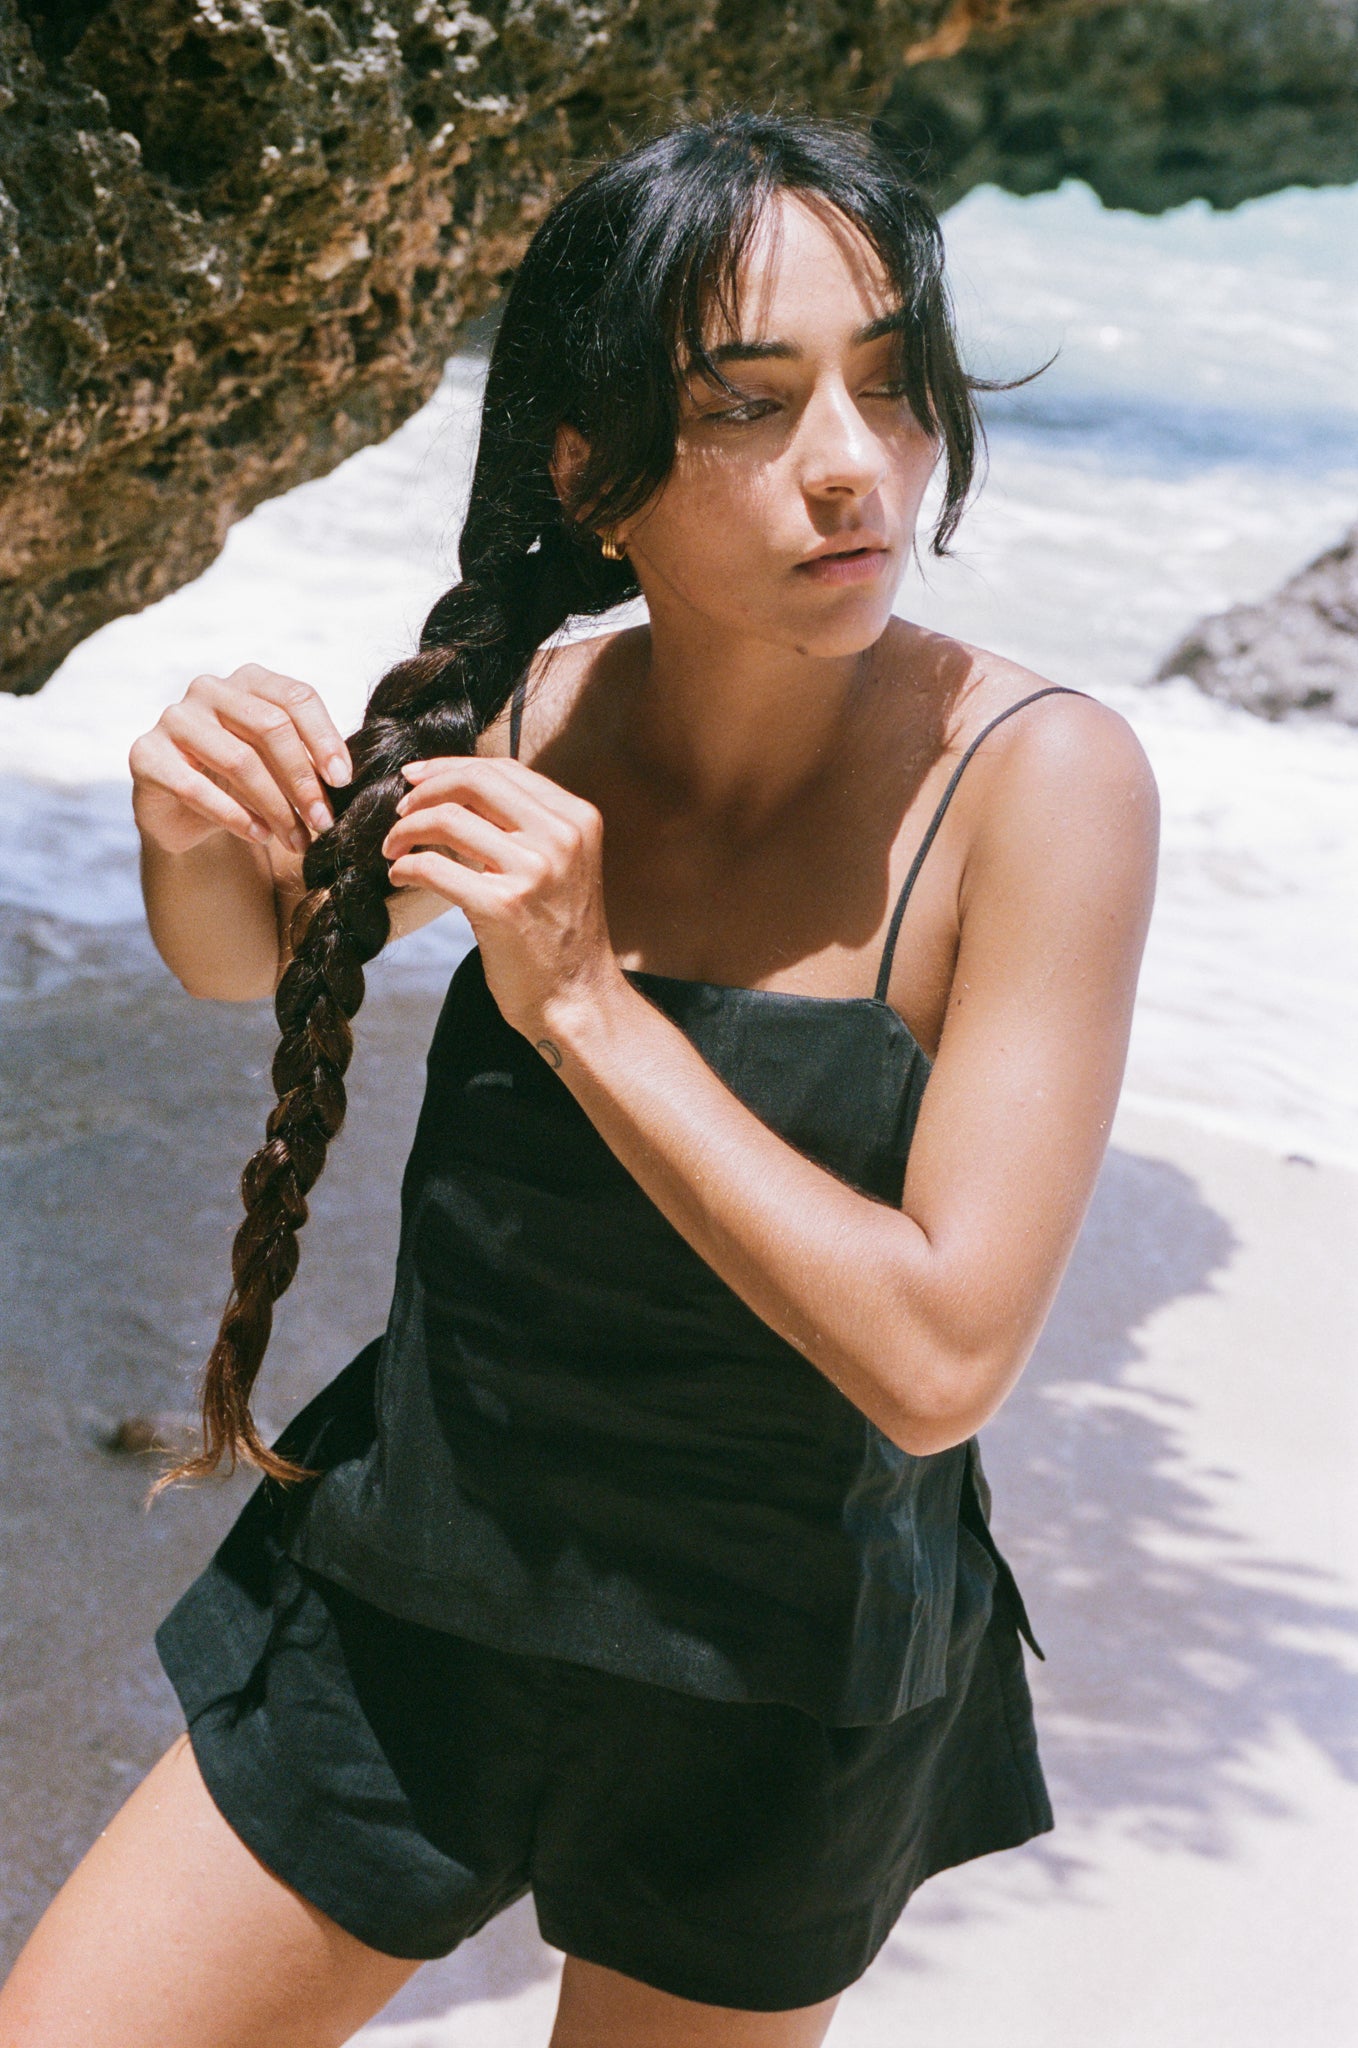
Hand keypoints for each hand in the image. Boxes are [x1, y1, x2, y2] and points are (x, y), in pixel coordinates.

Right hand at [128, 665, 352, 857]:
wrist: (184, 813)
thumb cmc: (243, 782)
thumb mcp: (279, 764)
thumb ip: (308, 758)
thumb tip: (344, 777)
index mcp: (248, 680)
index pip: (295, 696)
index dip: (324, 738)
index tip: (343, 781)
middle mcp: (209, 689)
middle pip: (270, 726)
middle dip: (303, 779)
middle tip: (323, 821)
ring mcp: (174, 718)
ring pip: (238, 760)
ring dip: (276, 807)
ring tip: (298, 840)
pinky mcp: (146, 754)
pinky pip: (196, 788)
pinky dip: (236, 817)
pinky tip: (261, 837)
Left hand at [381, 756, 623, 1043]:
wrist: (576, 997)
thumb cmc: (560, 934)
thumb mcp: (560, 864)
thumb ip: (522, 825)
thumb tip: (452, 792)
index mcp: (576, 819)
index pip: (503, 769)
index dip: (450, 766)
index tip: (416, 777)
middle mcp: (560, 838)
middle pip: (475, 782)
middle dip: (425, 790)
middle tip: (399, 809)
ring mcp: (533, 871)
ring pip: (447, 820)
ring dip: (406, 829)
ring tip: (393, 846)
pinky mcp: (502, 907)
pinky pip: (434, 868)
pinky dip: (406, 867)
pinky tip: (401, 875)